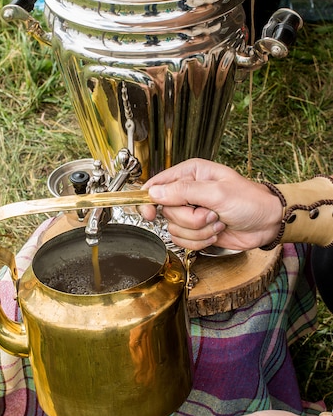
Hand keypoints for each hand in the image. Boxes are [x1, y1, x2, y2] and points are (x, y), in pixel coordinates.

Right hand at [140, 159, 282, 250]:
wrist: (268, 223)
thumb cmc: (250, 201)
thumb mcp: (217, 192)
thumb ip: (184, 191)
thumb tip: (154, 192)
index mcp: (190, 174)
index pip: (157, 185)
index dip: (149, 200)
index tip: (148, 213)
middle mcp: (187, 192)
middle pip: (167, 212)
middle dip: (190, 219)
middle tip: (211, 214)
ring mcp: (192, 212)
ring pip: (175, 228)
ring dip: (199, 231)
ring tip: (217, 222)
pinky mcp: (197, 230)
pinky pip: (184, 241)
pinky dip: (201, 241)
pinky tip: (216, 231)